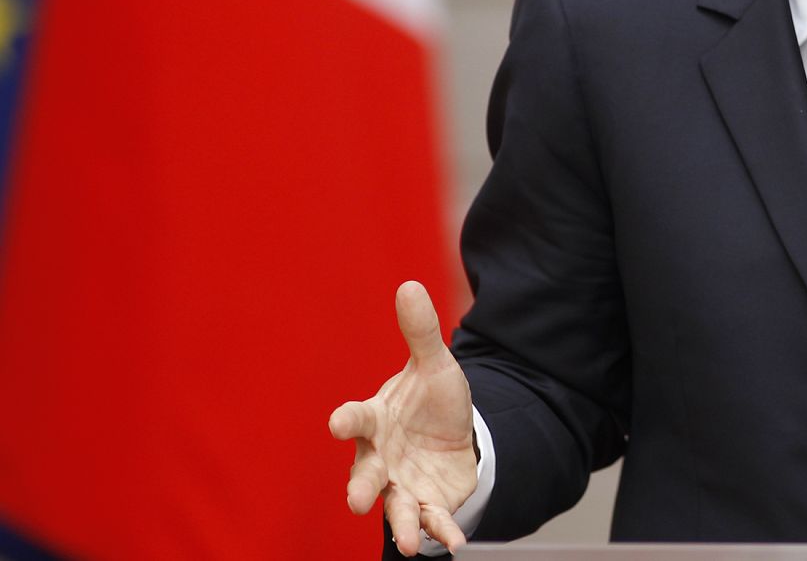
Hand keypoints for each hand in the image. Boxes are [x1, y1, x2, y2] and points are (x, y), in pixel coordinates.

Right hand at [330, 281, 477, 555]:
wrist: (454, 436)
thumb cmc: (431, 401)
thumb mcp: (435, 365)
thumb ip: (421, 332)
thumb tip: (409, 285)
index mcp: (376, 419)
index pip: (356, 418)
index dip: (346, 420)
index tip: (337, 423)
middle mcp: (380, 457)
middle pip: (366, 473)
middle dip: (361, 486)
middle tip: (357, 499)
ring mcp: (400, 485)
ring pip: (394, 507)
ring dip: (399, 524)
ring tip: (406, 542)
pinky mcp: (425, 503)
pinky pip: (430, 520)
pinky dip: (440, 532)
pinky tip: (454, 543)